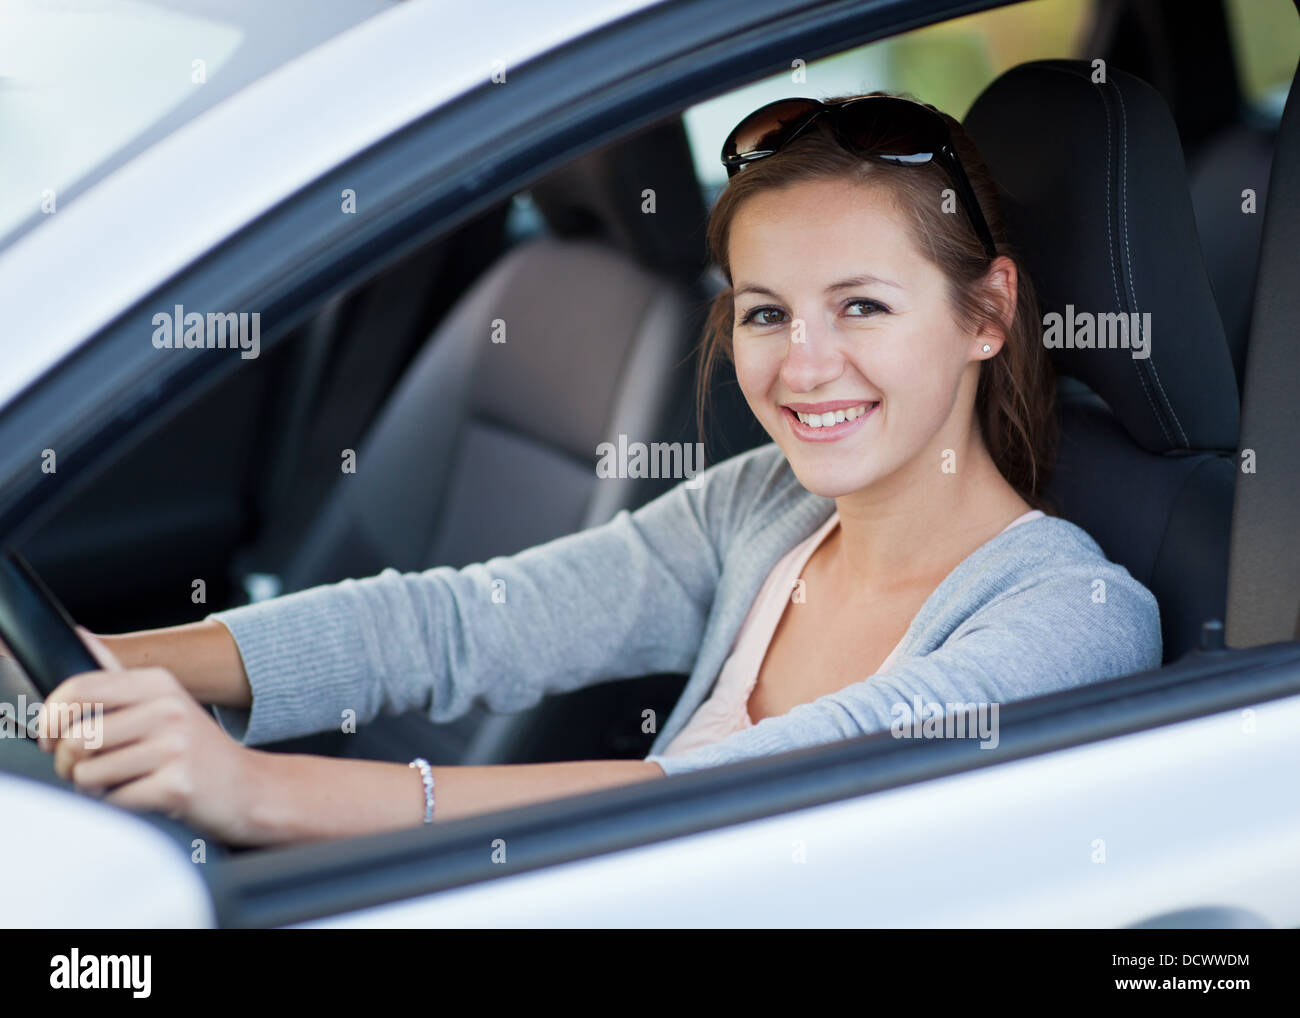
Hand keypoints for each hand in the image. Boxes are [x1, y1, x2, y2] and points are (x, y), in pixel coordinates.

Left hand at [36, 626, 261, 844]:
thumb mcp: (164, 700)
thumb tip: (79, 636)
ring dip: (93, 787)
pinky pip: (115, 801)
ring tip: (118, 782)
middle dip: (67, 763)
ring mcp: (175, 748)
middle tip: (84, 768)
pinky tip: (141, 797)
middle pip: (77, 738)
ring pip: (89, 773)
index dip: (50, 717)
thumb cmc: (196, 748)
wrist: (247, 787)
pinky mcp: (177, 786)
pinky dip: (118, 806)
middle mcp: (169, 709)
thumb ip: (117, 674)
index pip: (80, 688)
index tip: (49, 736)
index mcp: (159, 683)